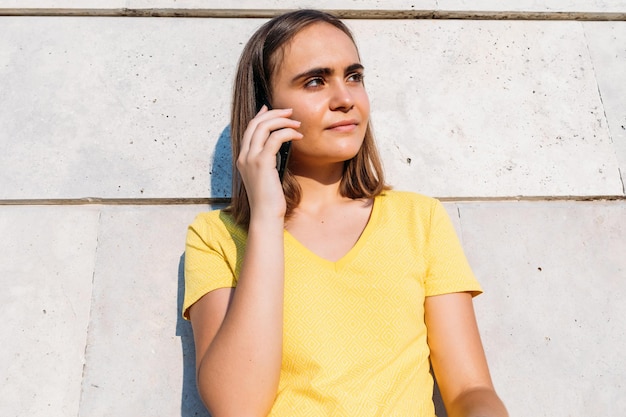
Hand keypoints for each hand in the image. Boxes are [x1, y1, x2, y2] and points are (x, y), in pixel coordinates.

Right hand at [237, 105, 302, 219]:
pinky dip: (288, 133)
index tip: (271, 109)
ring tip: (297, 123)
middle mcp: (243, 156)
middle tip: (290, 112)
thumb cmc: (269, 199)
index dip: (260, 116)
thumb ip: (268, 160)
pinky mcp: (262, 162)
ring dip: (282, 121)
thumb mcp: (267, 175)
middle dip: (273, 113)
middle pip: (255, 123)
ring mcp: (250, 158)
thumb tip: (279, 146)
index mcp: (242, 158)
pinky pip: (275, 138)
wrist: (265, 214)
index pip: (249, 129)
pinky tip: (298, 136)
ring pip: (264, 127)